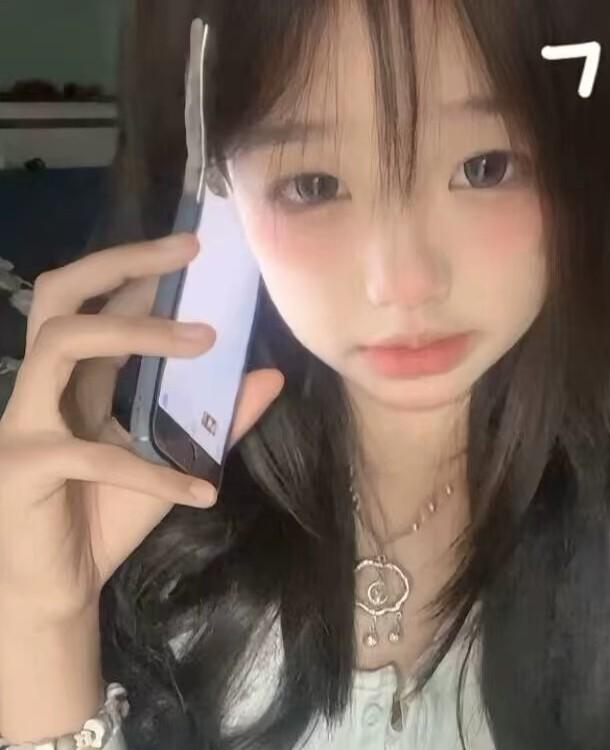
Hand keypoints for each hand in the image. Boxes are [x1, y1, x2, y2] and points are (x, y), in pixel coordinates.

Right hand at [0, 233, 283, 623]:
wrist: (56, 591)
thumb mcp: (175, 463)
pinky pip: (94, 455)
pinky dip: (154, 472)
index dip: (143, 274)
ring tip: (205, 340)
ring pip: (62, 344)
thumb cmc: (105, 518)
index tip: (196, 251)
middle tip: (186, 251)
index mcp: (76, 382)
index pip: (102, 307)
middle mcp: (43, 389)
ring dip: (136, 334)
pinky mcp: (22, 467)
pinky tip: (203, 492)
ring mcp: (23, 423)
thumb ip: (218, 422)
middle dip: (121, 264)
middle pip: (61, 295)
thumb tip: (270, 375)